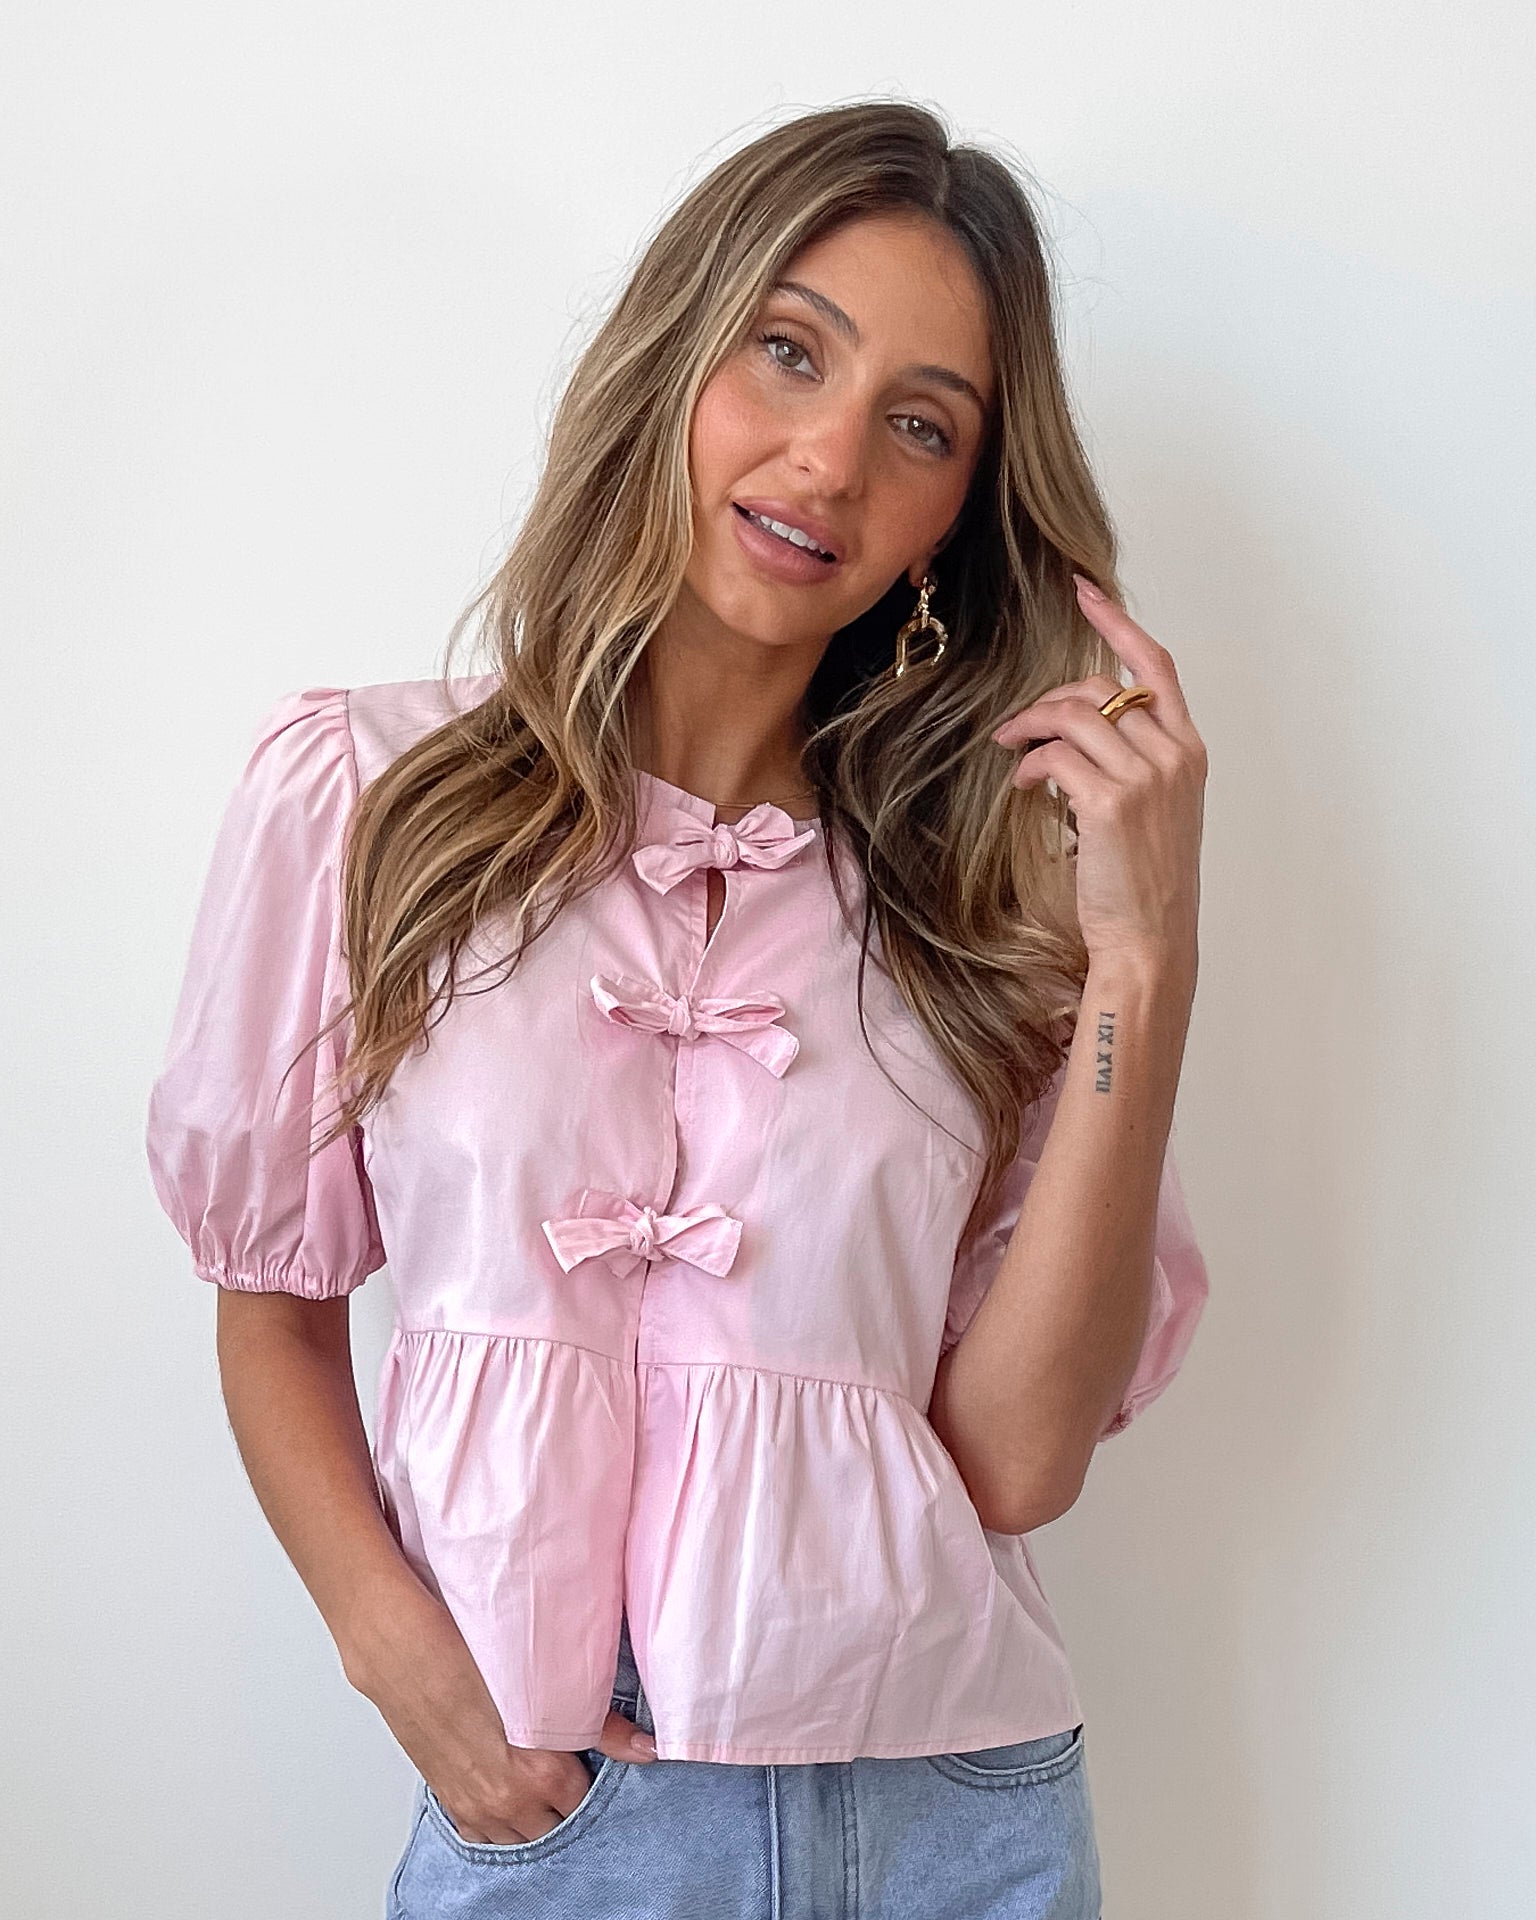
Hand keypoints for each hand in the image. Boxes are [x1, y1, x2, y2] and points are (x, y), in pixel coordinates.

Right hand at [343, 1570, 657, 1845]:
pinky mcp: (449, 1801)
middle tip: (569, 1763)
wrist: (401, 1652)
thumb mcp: (540, 1682)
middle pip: (557, 1822)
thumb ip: (600, 1723)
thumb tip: (649, 1748)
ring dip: (535, 1813)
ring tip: (540, 1776)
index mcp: (540, 1772)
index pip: (587, 1800)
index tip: (594, 1755)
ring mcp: (476, 1806)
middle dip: (566, 1798)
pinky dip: (501, 1820)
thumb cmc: (467, 1655)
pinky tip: (508, 1792)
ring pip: (522, 1834)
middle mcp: (509, 1800)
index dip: (595, 1776)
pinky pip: (485, 1834)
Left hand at [990, 573, 1206, 977]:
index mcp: (1189, 752)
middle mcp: (1174, 756)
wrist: (1150, 940)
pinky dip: (1030, 765)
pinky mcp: (1111, 803)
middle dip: (1050, 699)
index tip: (1083, 592)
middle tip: (1017, 727)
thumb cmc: (1146, 883)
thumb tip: (1075, 732)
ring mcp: (1146, 778)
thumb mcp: (1154, 811)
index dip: (1117, 623)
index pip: (1157, 666)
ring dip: (1031, 726)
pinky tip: (1022, 787)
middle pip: (1102, 688)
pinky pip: (1055, 757)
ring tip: (1011, 750)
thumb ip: (1132, 763)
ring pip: (1075, 715)